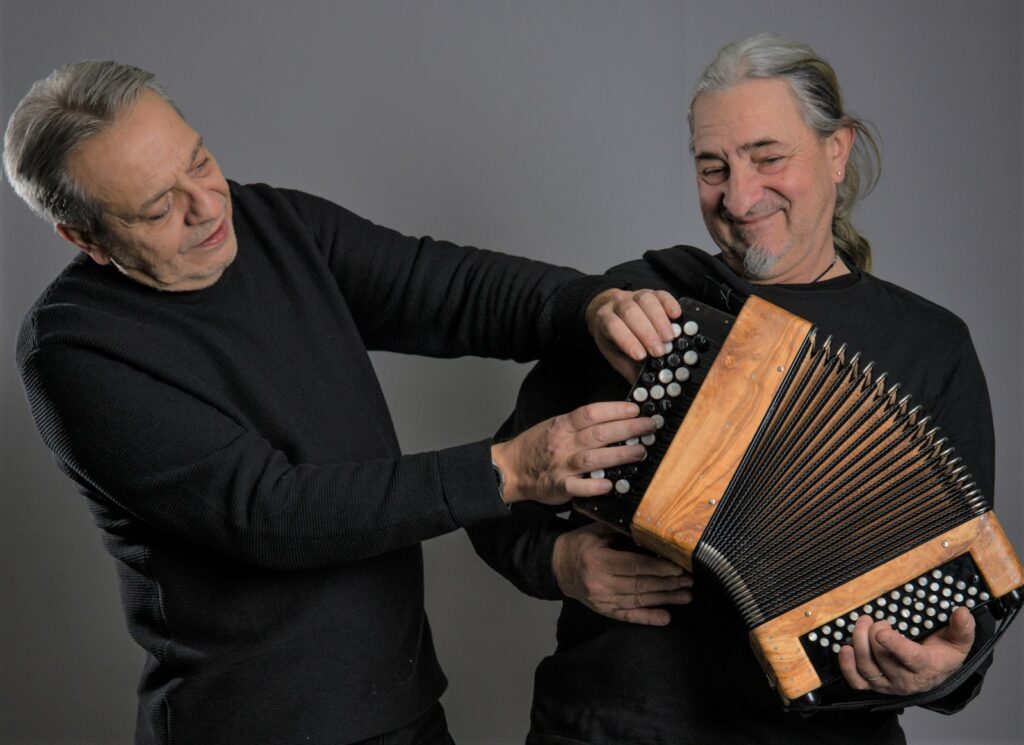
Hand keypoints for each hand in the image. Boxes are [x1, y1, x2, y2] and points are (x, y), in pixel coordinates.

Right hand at [491, 401, 652, 506]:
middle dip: (628, 429)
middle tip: (650, 426)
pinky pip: (580, 488)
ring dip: (620, 455)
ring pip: (593, 458)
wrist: (509, 468)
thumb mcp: (554, 426)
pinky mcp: (559, 488)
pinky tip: (613, 483)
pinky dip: (597, 485)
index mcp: (561, 426)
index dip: (615, 410)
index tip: (636, 409)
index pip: (590, 413)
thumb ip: (579, 424)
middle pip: (598, 433)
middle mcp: (562, 444)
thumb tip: (613, 419)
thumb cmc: (536, 447)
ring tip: (641, 452)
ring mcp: (561, 466)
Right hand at [552, 521, 693, 624]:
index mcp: (598, 561)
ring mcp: (602, 599)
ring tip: (686, 595)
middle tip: (689, 580)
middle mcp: (600, 583)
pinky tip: (665, 617)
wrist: (559, 567)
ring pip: (639, 600)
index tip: (678, 567)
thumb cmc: (581, 545)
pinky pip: (629, 616)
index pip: (633, 566)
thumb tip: (651, 530)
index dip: (657, 567)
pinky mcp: (604, 610)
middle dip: (668, 583)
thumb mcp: (596, 531)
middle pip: (640, 584)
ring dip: (665, 599)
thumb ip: (621, 531)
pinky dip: (648, 618)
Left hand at [586, 289, 681, 379]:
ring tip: (670, 337)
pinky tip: (676, 315)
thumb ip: (628, 368)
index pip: (614, 327)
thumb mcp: (614, 354)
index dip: (628, 340)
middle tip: (660, 351)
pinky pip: (661, 294)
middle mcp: (618, 304)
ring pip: (646, 301)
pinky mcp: (651, 293)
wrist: (609, 313)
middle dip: (647, 333)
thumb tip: (644, 388)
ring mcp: (634, 295)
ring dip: (659, 320)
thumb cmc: (614, 338)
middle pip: (631, 313)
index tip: (641, 356)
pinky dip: (670, 303)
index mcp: (604, 319)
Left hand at [837, 606, 974, 694]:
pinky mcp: (874, 685)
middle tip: (874, 619)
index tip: (881, 632)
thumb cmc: (945, 653)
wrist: (936, 673)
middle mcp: (906, 680)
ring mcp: (888, 684)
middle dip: (872, 634)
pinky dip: (846, 666)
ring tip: (862, 623)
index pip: (909, 657)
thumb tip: (963, 612)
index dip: (894, 645)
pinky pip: (856, 681)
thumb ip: (962, 628)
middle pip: (882, 658)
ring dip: (858, 643)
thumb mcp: (960, 641)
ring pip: (867, 668)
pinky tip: (845, 648)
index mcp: (927, 667)